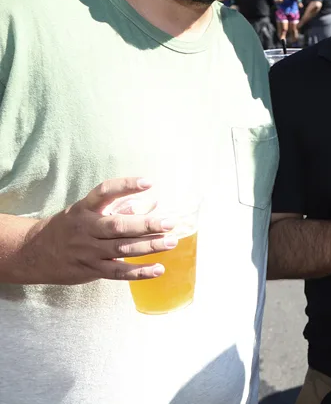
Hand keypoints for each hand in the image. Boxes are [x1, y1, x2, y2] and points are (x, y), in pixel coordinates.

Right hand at [23, 178, 178, 284]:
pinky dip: (139, 272)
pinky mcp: (90, 269)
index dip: (126, 186)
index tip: (149, 182)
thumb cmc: (70, 227)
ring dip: (149, 246)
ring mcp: (87, 251)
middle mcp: (86, 228)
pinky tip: (158, 269)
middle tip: (170, 223)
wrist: (34, 254)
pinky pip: (117, 271)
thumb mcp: (87, 212)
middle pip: (118, 226)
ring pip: (121, 249)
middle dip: (146, 224)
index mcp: (85, 209)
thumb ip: (120, 207)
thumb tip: (154, 203)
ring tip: (172, 242)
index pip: (105, 192)